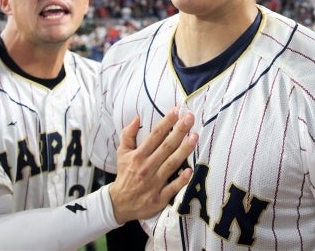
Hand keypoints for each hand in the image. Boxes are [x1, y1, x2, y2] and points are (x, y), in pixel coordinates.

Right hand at [109, 107, 196, 223]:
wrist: (120, 203)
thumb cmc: (124, 174)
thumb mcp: (122, 152)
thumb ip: (128, 134)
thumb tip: (137, 118)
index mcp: (138, 155)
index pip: (155, 135)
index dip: (167, 122)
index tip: (177, 110)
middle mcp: (147, 167)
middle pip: (166, 147)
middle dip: (179, 131)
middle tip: (190, 117)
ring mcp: (154, 183)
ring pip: (171, 164)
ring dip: (183, 150)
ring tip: (194, 137)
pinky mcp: (159, 198)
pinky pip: (172, 188)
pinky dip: (181, 180)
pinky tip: (190, 171)